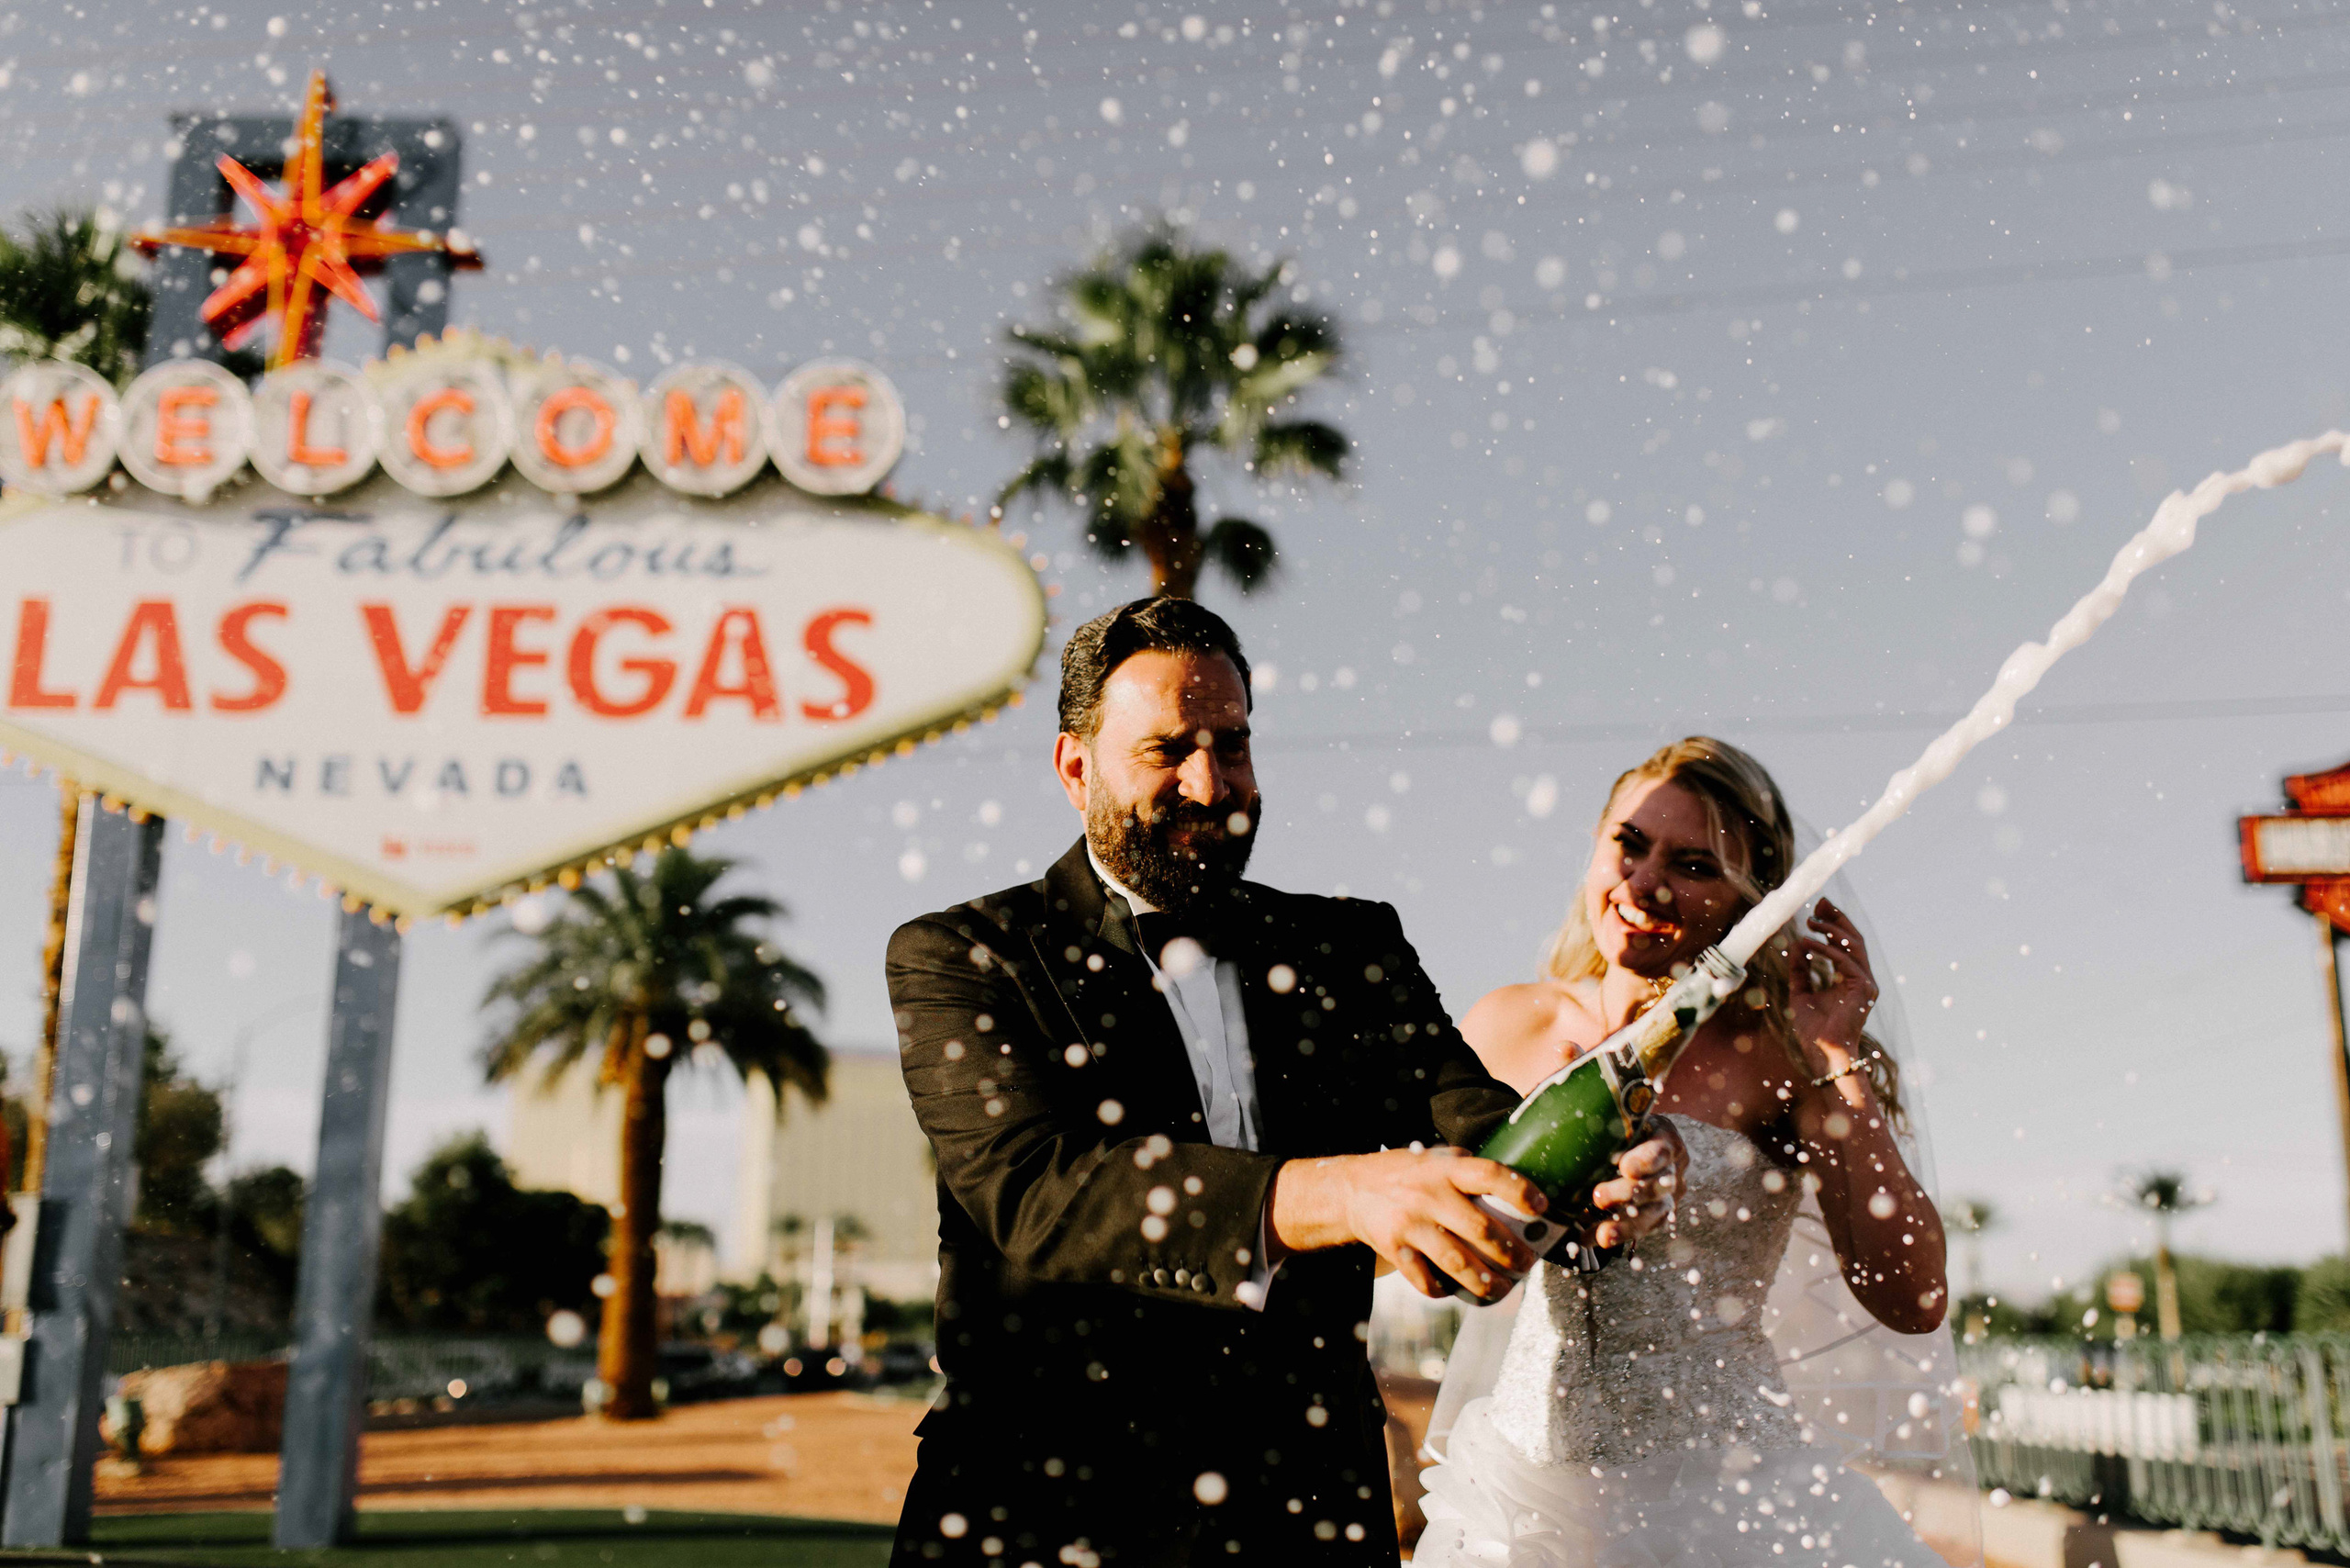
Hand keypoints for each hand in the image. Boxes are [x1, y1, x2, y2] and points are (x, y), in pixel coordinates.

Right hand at [1268, 1147, 1548, 1299]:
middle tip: (1528, 1263)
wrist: (1352, 1190)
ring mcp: (1410, 1224)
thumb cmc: (1407, 1175)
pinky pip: (1427, 1281)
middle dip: (1512, 1252)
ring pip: (1457, 1262)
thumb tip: (1520, 1194)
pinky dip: (1447, 1291)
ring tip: (1504, 1289)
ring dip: (1486, 1282)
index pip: (1489, 1174)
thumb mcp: (1437, 1159)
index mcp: (1445, 1168)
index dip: (1519, 1190)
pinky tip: (1459, 1291)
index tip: (1543, 1207)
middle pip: (1480, 1229)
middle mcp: (1428, 1195)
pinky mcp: (1395, 1250)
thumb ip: (1469, 1172)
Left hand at [1585, 1119, 1687, 1250]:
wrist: (1640, 1143)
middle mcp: (1673, 1169)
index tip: (1626, 1168)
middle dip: (1628, 1194)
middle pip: (1658, 1186)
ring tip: (1601, 1235)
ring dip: (1626, 1226)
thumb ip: (1606, 1125)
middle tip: (1598, 1197)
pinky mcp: (1658, 1215)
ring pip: (1654, 1214)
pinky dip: (1616, 1234)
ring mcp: (1669, 1196)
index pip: (1662, 1150)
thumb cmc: (1624, 1128)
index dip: (1646, 1161)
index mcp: (1666, 1139)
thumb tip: (1569, 1127)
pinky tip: (1591, 1238)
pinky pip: (1641, 1229)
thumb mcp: (1621, 1119)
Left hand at [1787, 897, 1878, 1073]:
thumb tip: (1796, 945)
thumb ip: (1800, 971)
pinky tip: (1808, 943)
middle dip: (1837, 919)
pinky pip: (1844, 961)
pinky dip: (1825, 949)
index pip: (1845, 945)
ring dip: (1831, 930)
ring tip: (1810, 921)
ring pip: (1853, 946)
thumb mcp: (1800, 993)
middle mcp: (1862, 979)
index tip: (1819, 909)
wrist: (1823, 1053)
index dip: (1834, 924)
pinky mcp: (1863, 989)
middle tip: (1821, 903)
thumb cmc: (1814, 1030)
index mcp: (1850, 979)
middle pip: (1853, 940)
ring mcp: (1865, 983)